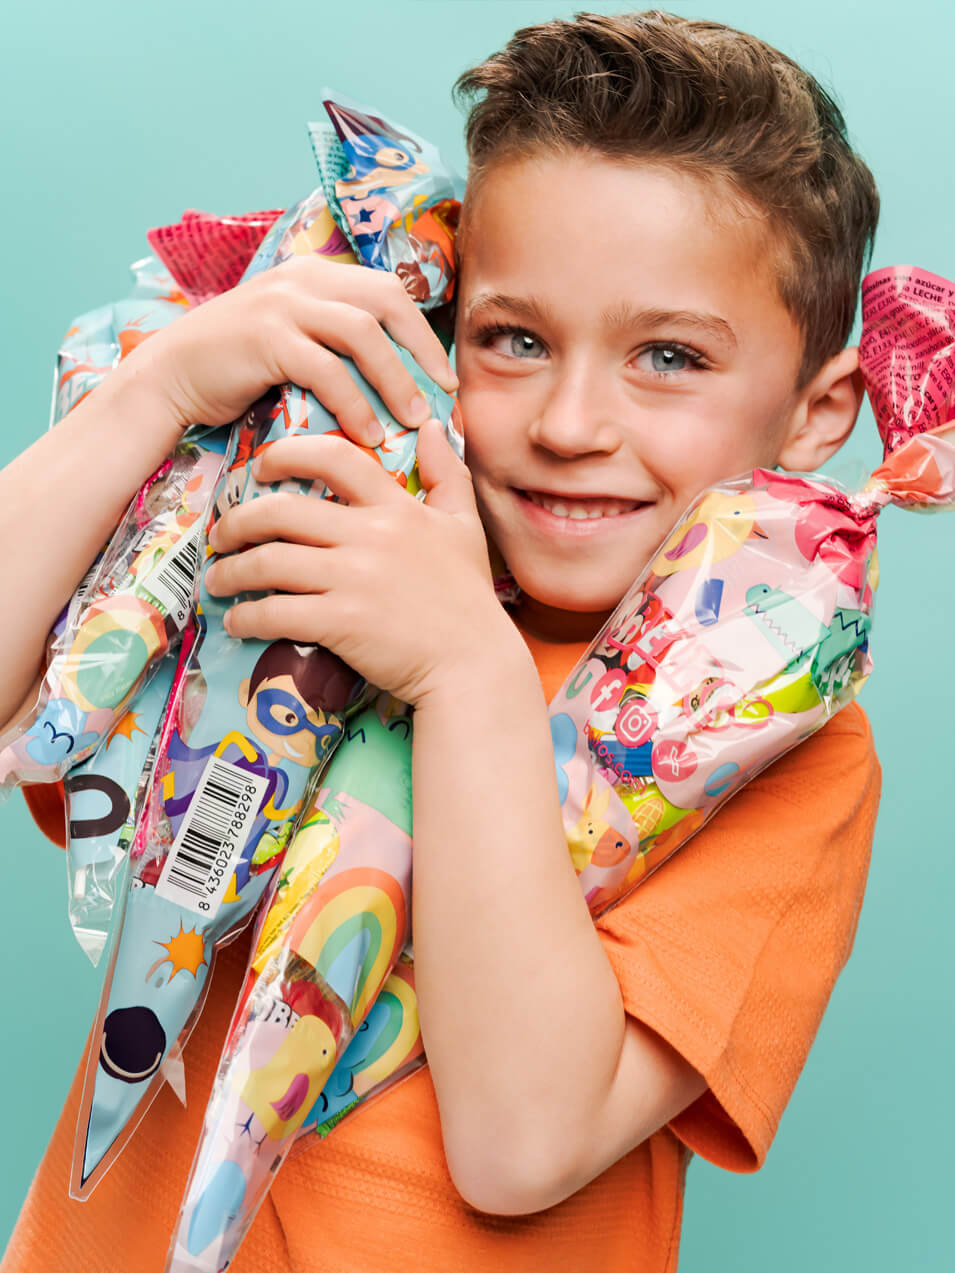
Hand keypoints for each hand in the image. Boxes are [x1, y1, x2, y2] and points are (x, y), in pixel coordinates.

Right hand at [119, 254, 457, 447]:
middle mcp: (302, 279)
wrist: (168, 378)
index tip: (445, 375)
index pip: (387, 290)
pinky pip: (325, 369)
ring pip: (362, 333)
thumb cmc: (235, 371)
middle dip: (424, 348)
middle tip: (446, 392)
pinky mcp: (266, 338)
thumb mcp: (292, 343)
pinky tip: (369, 434)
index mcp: (315, 275)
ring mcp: (282, 304)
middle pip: (386, 300)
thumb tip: (393, 381)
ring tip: (414, 419)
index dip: (423, 332)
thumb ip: (333, 345)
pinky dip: (354, 403)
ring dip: (396, 379)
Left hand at [202, 421, 518, 706]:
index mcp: (396, 508)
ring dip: (232, 571)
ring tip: (220, 580)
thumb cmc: (468, 599)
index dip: (287, 454)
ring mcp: (353, 579)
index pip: (334, 457)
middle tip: (224, 534)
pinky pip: (275, 612)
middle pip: (282, 511)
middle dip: (239, 521)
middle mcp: (370, 536)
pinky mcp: (340, 623)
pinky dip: (247, 616)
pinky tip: (238, 621)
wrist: (473, 665)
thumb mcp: (466, 526)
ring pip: (269, 561)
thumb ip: (448, 473)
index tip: (261, 468)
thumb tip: (434, 424)